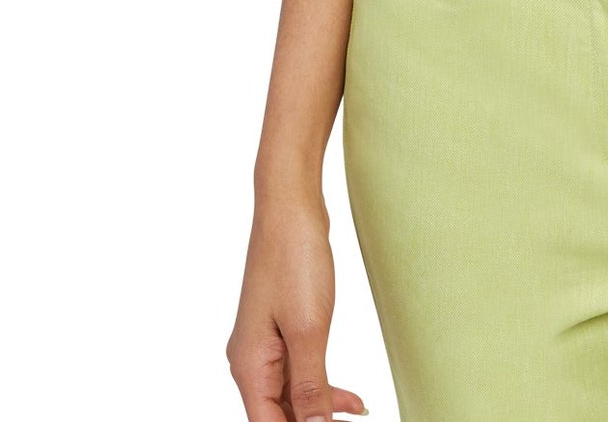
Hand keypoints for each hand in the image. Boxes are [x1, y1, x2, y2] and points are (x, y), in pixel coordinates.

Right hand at [227, 193, 367, 420]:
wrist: (290, 208)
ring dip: (321, 409)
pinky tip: (348, 397)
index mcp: (249, 366)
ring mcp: (263, 346)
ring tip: (358, 414)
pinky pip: (297, 372)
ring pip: (289, 396)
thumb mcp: (308, 329)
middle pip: (277, 414)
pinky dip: (321, 386)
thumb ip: (311, 386)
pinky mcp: (278, 330)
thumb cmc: (294, 259)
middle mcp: (250, 361)